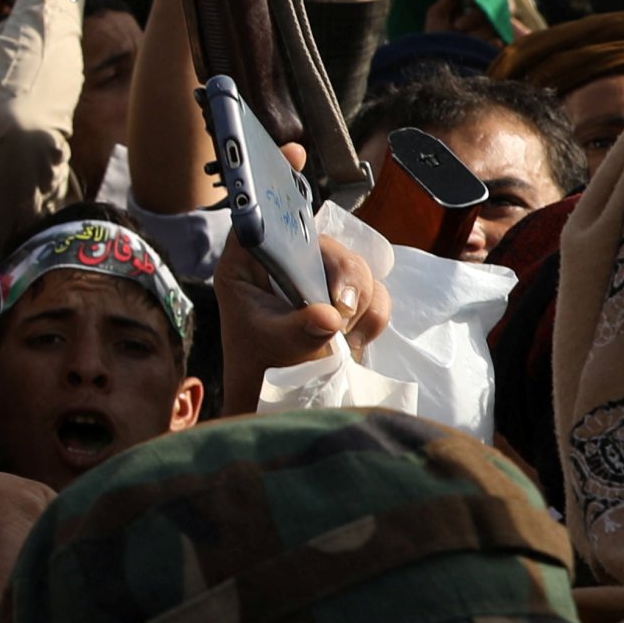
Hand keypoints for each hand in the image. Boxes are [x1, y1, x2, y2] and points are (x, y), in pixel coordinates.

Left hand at [211, 225, 394, 406]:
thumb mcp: (277, 346)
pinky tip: (352, 342)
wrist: (282, 400)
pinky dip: (372, 318)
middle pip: (325, 244)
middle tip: (343, 311)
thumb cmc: (263, 367)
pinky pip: (375, 293)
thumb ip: (302, 329)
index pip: (263, 222)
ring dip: (360, 302)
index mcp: (248, 265)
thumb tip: (331, 316)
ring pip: (357, 267)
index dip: (285, 222)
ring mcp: (317, 279)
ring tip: (343, 336)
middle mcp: (284, 264)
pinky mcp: (343, 298)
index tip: (310, 258)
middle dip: (345, 277)